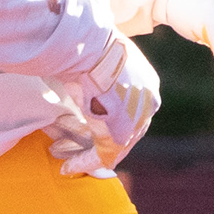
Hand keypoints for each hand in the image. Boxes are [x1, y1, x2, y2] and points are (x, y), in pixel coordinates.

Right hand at [42, 38, 161, 177]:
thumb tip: (81, 70)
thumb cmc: (87, 46)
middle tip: (78, 149)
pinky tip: (68, 167)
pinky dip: (83, 163)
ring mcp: (136, 121)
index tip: (89, 128)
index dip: (107, 121)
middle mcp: (147, 104)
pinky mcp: (119, 137)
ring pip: (112, 147)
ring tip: (65, 160)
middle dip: (97, 141)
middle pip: (125, 131)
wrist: (89, 49)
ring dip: (85, 153)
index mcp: (146, 83)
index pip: (131, 110)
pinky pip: (101, 156)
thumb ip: (99, 73)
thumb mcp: (99, 58)